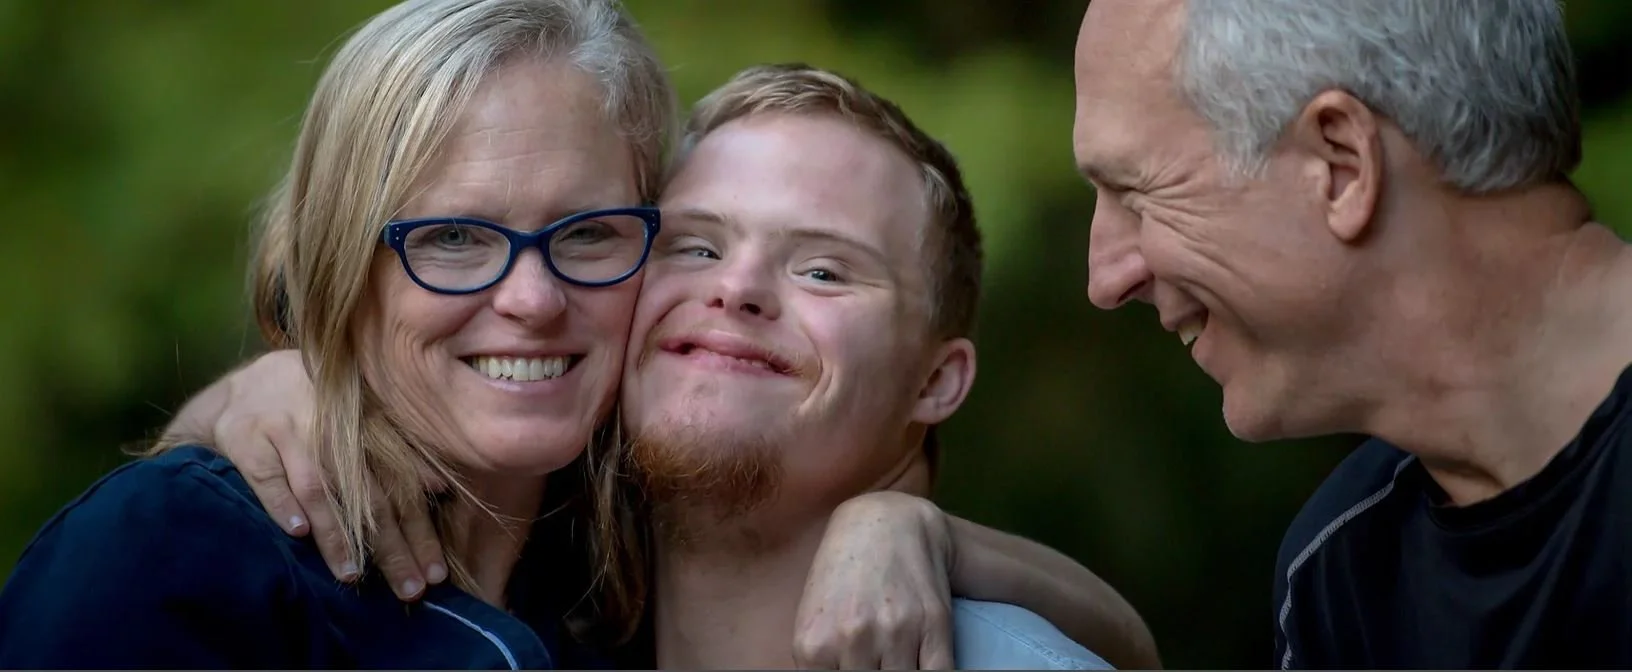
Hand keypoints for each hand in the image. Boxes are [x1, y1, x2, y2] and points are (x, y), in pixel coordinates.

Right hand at [210, 349, 446, 598]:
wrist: (244, 388)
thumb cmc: (314, 412)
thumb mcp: (358, 422)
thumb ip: (398, 452)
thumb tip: (438, 488)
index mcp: (366, 424)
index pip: (402, 485)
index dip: (420, 530)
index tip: (436, 572)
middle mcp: (332, 426)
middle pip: (368, 494)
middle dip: (391, 546)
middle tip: (409, 588)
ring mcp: (288, 430)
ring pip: (317, 488)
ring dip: (336, 534)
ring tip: (352, 574)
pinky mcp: (247, 438)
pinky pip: (267, 477)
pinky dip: (282, 505)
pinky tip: (297, 534)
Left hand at [793, 491, 956, 669]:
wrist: (887, 523)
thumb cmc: (843, 573)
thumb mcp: (813, 620)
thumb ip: (820, 664)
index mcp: (814, 645)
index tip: (852, 670)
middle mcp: (853, 640)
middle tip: (875, 661)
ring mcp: (896, 633)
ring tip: (893, 658)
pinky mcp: (934, 626)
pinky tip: (919, 662)